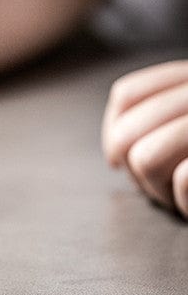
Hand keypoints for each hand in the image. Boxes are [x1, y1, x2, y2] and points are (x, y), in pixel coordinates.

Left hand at [102, 60, 187, 217]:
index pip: (126, 94)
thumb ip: (163, 114)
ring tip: (177, 199)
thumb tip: (115, 152)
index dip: (113, 131)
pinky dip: (182, 201)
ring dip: (157, 189)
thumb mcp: (183, 118)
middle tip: (159, 188)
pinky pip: (184, 178)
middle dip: (135, 170)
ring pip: (146, 158)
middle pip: (129, 131)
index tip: (117, 159)